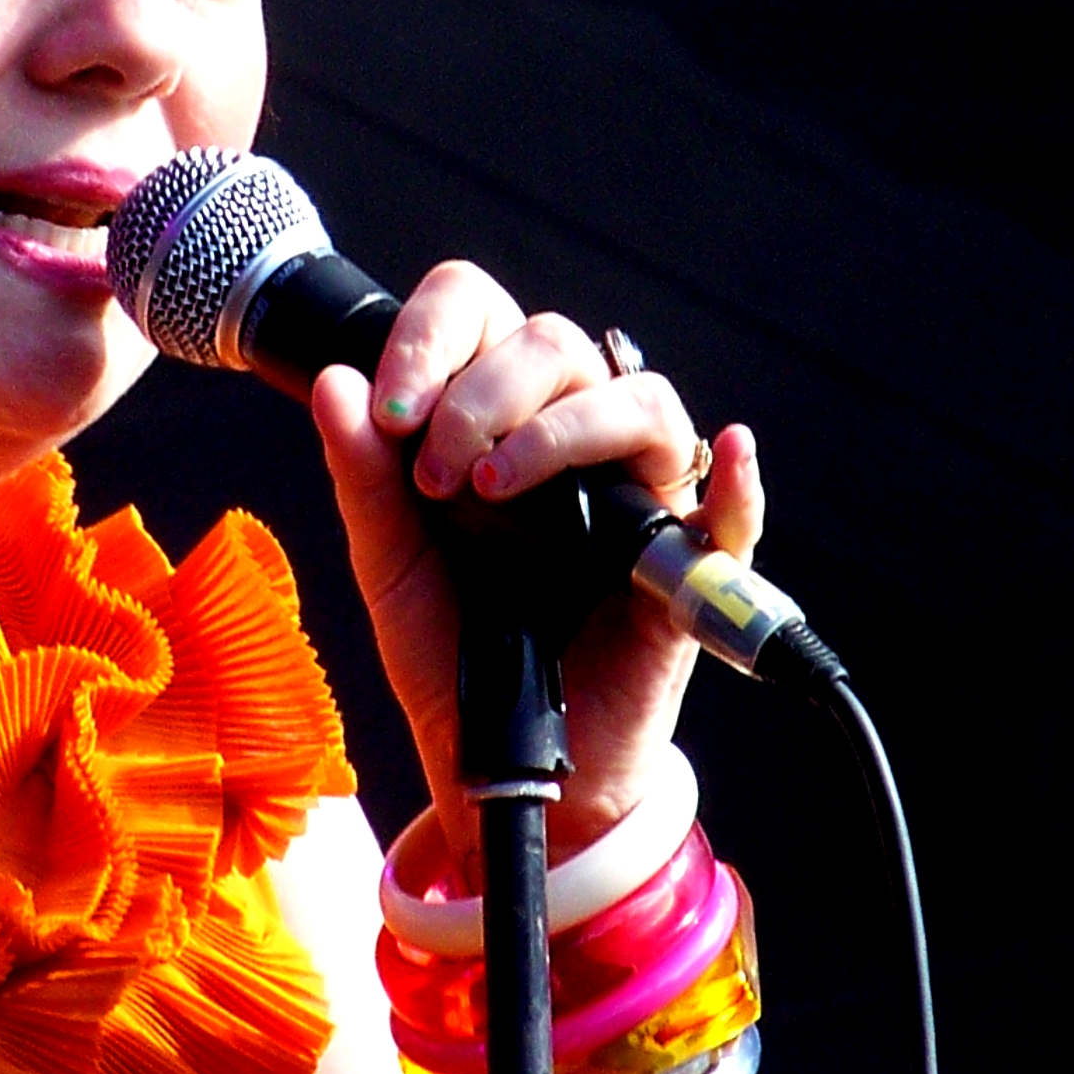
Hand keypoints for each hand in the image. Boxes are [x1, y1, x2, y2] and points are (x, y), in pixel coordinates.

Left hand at [310, 262, 766, 864]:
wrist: (494, 759)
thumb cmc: (448, 652)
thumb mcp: (389, 565)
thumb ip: (363, 477)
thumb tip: (335, 382)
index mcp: (493, 417)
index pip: (483, 314)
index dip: (433, 335)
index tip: (389, 409)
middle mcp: (569, 439)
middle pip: (557, 344)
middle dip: (485, 392)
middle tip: (439, 473)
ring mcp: (635, 497)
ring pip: (641, 403)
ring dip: (565, 428)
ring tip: (500, 486)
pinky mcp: (686, 568)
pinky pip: (732, 512)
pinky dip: (737, 480)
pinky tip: (728, 456)